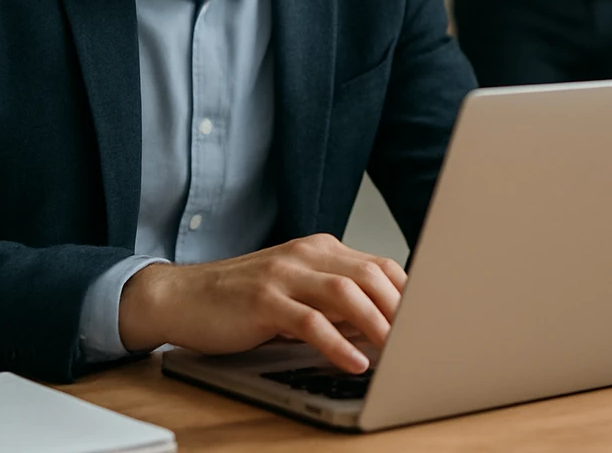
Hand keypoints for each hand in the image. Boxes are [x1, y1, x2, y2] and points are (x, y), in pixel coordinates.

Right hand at [119, 233, 406, 372]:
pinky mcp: (263, 301)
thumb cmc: (241, 300)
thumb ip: (335, 300)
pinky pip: (310, 321)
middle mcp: (307, 255)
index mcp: (321, 249)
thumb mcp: (296, 292)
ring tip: (398, 351)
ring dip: (377, 324)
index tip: (431, 317)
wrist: (180, 296)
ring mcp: (285, 275)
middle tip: (422, 338)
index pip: (380, 264)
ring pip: (347, 293)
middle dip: (402, 309)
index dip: (409, 291)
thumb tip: (383, 324)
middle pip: (371, 275)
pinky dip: (338, 343)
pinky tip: (354, 362)